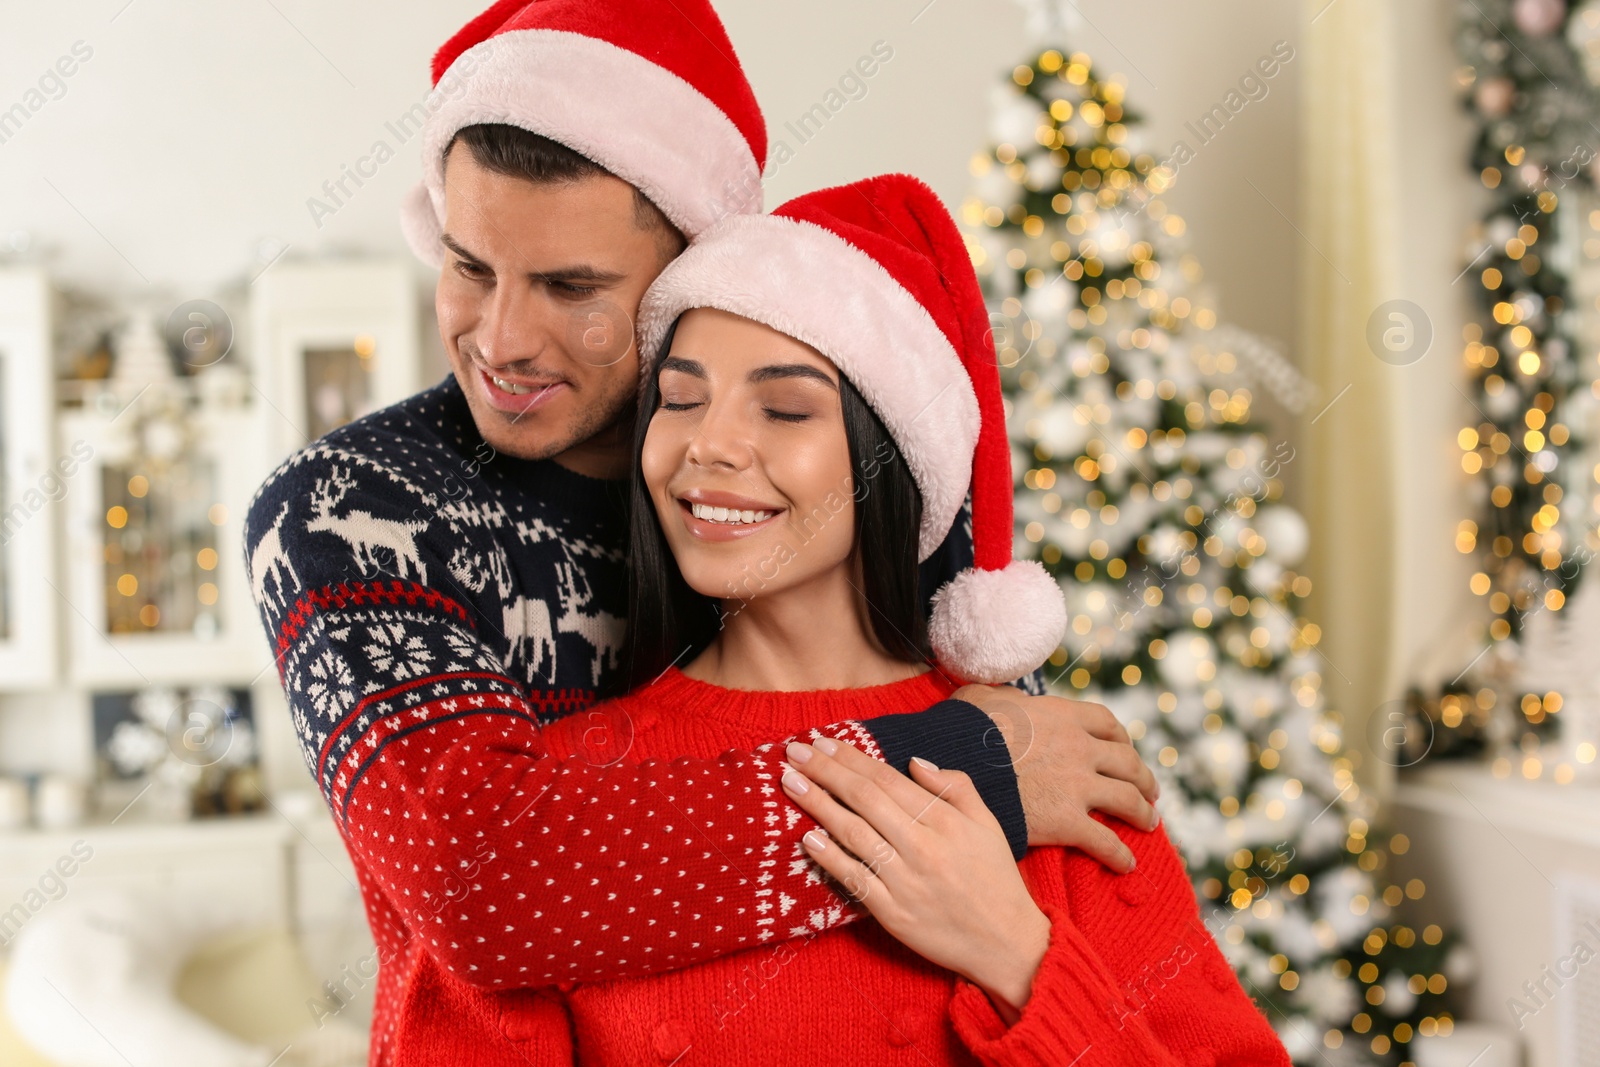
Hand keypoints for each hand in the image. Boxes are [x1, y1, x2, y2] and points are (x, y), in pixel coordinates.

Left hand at [780, 737, 1050, 1020]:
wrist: (1008, 944)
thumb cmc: (995, 879)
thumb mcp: (987, 823)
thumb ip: (956, 786)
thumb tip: (914, 762)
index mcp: (945, 821)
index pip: (886, 779)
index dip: (851, 758)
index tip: (823, 742)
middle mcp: (922, 846)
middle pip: (863, 799)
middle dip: (824, 771)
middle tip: (794, 752)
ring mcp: (905, 881)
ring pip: (853, 833)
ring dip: (817, 804)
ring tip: (790, 783)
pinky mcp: (893, 914)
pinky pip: (854, 879)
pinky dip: (829, 857)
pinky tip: (808, 837)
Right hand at [952, 684, 1158, 871]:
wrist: (955, 763)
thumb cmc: (963, 729)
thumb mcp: (985, 698)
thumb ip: (1007, 698)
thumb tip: (1013, 700)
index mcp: (1063, 716)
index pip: (1106, 723)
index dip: (1120, 737)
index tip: (1124, 747)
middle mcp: (1080, 748)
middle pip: (1127, 762)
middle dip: (1143, 777)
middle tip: (1149, 790)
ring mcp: (1078, 786)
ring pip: (1128, 800)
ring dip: (1143, 813)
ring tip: (1149, 823)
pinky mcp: (1068, 821)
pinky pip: (1106, 841)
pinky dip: (1120, 854)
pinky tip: (1127, 863)